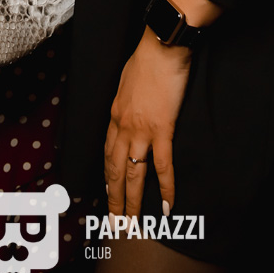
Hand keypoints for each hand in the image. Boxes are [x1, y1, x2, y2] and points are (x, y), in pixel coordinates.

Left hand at [104, 27, 191, 219]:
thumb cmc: (146, 60)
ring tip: (132, 224)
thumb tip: (129, 111)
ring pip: (134, 174)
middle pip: (115, 170)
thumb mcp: (126, 82)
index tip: (107, 194)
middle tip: (115, 222)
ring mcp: (142, 130)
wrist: (161, 48)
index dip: (107, 177)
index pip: (107, 154)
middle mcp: (123, 127)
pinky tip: (166, 205)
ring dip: (132, 202)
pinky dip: (165, 187)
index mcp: (115, 115)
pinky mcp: (163, 129)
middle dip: (114, 199)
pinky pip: (162, 165)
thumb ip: (126, 102)